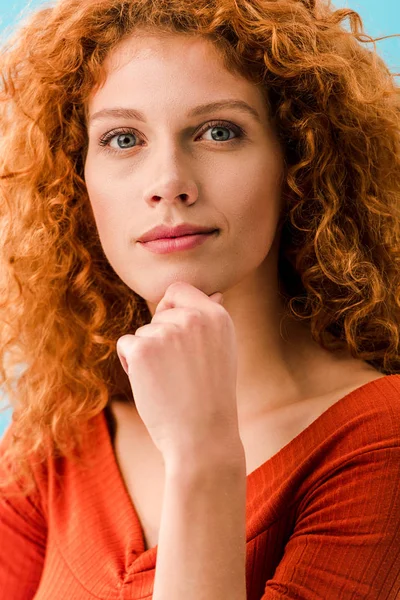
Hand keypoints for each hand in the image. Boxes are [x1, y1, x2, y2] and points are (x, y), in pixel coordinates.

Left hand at [116, 282, 240, 461]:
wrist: (202, 436)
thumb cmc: (212, 397)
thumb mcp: (223, 351)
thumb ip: (212, 321)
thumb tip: (214, 294)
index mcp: (217, 316)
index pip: (180, 289)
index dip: (171, 309)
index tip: (175, 333)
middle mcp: (193, 318)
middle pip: (159, 313)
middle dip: (161, 336)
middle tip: (178, 370)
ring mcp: (167, 332)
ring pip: (142, 331)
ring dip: (147, 354)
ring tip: (169, 382)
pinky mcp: (143, 348)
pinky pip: (126, 344)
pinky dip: (130, 364)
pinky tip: (150, 384)